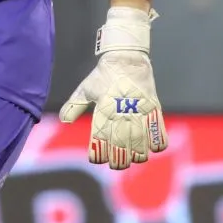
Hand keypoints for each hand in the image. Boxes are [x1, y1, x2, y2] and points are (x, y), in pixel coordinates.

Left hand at [59, 6, 168, 169]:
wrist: (126, 58)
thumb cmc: (103, 75)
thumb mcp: (85, 89)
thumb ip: (73, 105)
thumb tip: (63, 120)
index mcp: (103, 109)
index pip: (100, 138)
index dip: (98, 153)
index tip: (96, 159)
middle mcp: (121, 112)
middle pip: (121, 146)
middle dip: (118, 160)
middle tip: (116, 164)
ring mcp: (139, 111)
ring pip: (140, 143)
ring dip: (137, 155)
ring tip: (133, 158)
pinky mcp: (154, 108)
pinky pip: (159, 132)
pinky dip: (157, 143)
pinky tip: (151, 147)